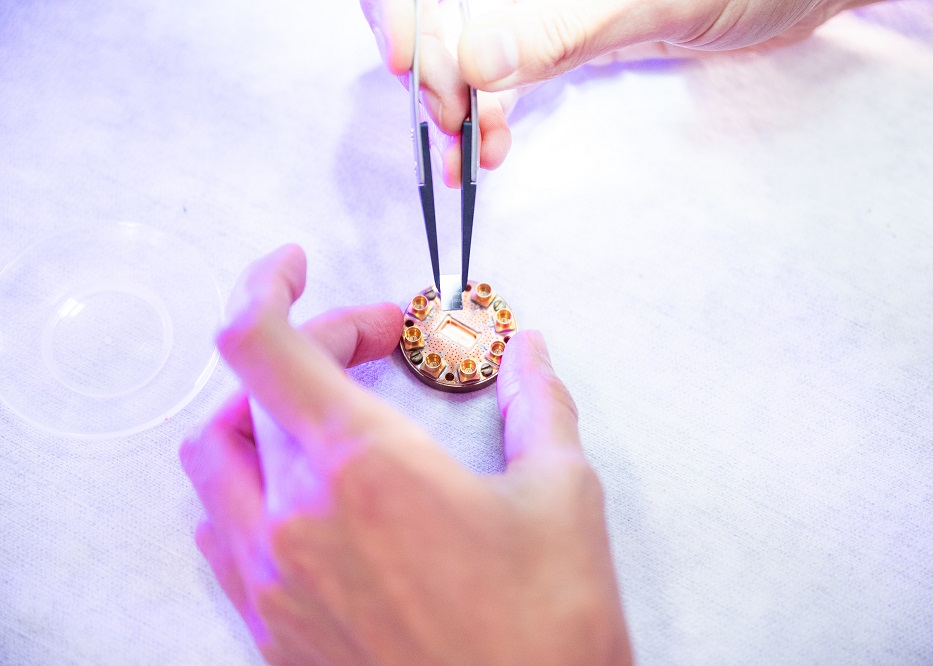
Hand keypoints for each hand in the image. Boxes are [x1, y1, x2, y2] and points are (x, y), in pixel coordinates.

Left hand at [181, 245, 631, 664]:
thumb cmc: (548, 632)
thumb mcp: (563, 496)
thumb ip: (536, 402)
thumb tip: (525, 350)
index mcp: (363, 468)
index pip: (260, 342)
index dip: (264, 283)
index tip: (294, 265)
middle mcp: (293, 520)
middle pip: (248, 391)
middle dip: (311, 345)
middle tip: (380, 350)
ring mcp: (270, 582)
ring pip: (216, 461)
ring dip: (264, 412)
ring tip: (333, 411)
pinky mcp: (270, 631)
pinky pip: (221, 532)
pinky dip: (251, 484)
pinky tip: (309, 493)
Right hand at [360, 0, 880, 183]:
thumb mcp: (662, 0)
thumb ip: (566, 28)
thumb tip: (477, 60)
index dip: (404, 8)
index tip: (412, 68)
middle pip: (437, 7)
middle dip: (429, 65)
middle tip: (451, 124)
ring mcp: (535, 1)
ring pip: (459, 43)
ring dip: (452, 101)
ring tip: (466, 155)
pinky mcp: (553, 31)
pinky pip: (495, 70)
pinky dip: (484, 111)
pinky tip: (490, 146)